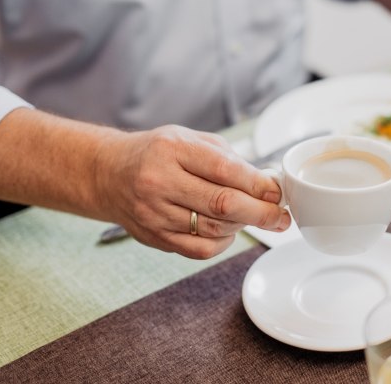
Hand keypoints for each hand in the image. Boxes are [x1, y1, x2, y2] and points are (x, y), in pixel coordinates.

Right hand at [94, 125, 290, 258]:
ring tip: (254, 217)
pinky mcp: (154, 237)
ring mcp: (154, 212)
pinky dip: (222, 242)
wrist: (109, 174)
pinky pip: (200, 249)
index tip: (278, 192)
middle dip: (260, 212)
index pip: (225, 170)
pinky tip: (227, 230)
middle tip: (281, 217)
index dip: (259, 185)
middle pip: (222, 204)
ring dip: (243, 225)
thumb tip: (267, 183)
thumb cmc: (157, 153)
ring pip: (214, 229)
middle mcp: (159, 181)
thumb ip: (227, 158)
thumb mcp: (190, 139)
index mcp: (173, 150)